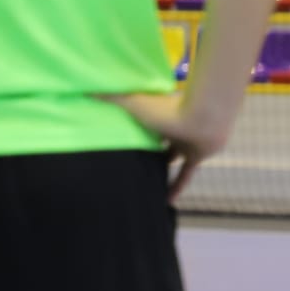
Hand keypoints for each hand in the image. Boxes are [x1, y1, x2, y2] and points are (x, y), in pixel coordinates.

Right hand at [101, 92, 233, 199]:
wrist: (204, 116)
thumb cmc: (167, 107)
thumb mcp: (134, 102)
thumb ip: (112, 97)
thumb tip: (85, 90)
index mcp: (158, 113)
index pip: (143, 122)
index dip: (133, 129)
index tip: (119, 137)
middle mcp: (172, 127)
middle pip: (157, 140)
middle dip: (146, 148)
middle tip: (129, 161)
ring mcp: (186, 142)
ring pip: (171, 156)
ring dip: (161, 165)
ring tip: (144, 179)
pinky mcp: (196, 155)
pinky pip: (186, 174)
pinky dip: (178, 186)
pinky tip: (167, 201)